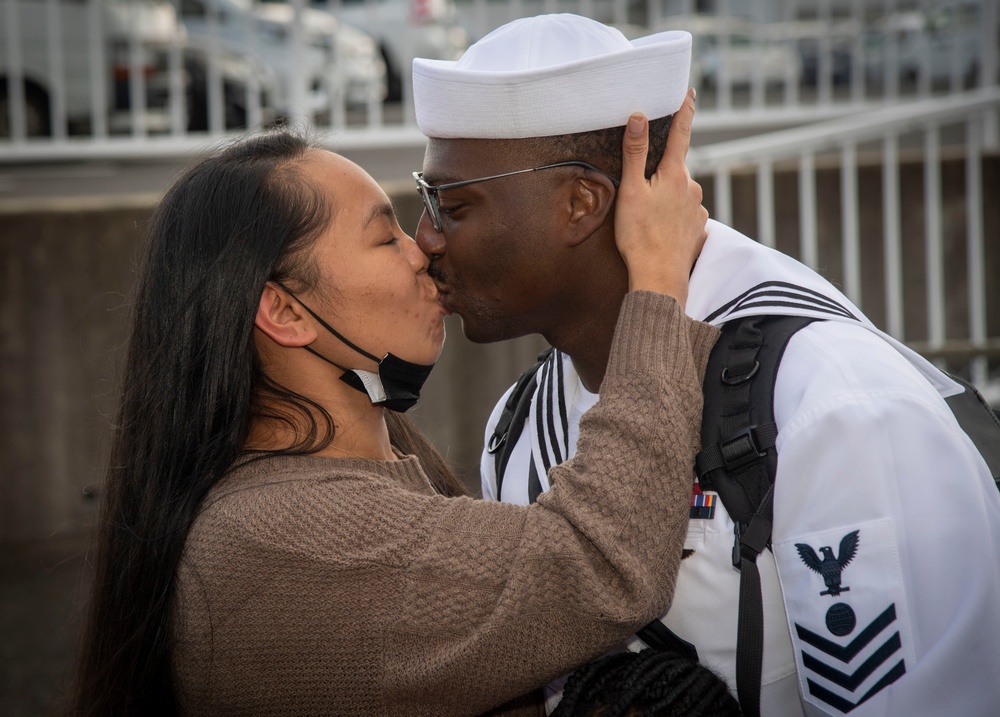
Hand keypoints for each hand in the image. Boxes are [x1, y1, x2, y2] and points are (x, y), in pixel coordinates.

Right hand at [613, 88, 706, 307]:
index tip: (689, 92)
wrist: (659, 277)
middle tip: (641, 186)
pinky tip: (658, 229)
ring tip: (646, 216)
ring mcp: (698, 209)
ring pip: (680, 192)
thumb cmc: (640, 235)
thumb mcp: (630, 191)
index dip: (684, 110)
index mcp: (675, 174)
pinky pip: (684, 213)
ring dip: (666, 196)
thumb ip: (635, 153)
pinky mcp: (698, 229)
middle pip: (676, 168)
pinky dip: (672, 216)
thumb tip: (639, 117)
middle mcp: (692, 188)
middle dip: (661, 170)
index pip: (681, 133)